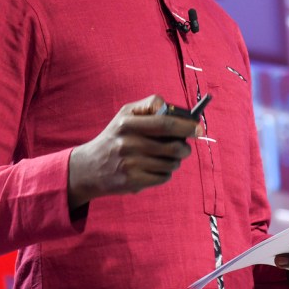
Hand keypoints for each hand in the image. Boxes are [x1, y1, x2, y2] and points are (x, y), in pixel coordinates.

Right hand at [67, 95, 200, 208]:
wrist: (89, 168)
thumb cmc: (114, 137)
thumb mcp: (125, 115)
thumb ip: (149, 106)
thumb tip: (174, 110)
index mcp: (127, 123)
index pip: (165, 123)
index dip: (186, 126)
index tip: (198, 128)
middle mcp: (128, 143)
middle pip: (172, 146)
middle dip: (185, 148)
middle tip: (185, 148)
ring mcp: (130, 164)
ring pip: (170, 163)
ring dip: (174, 161)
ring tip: (165, 158)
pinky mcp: (132, 181)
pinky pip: (163, 177)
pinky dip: (165, 173)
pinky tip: (154, 169)